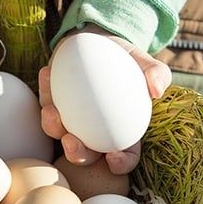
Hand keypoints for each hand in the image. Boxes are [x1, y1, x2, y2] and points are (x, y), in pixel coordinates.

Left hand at [39, 27, 171, 173]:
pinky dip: (45, 90)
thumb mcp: (143, 62)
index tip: (114, 159)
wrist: (99, 40)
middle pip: (86, 154)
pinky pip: (46, 102)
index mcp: (122, 131)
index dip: (121, 163)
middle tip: (71, 141)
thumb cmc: (126, 57)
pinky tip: (46, 73)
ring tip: (51, 111)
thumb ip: (156, 73)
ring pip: (59, 133)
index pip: (125, 156)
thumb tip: (157, 90)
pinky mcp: (53, 104)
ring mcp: (71, 121)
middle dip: (77, 154)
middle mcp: (94, 133)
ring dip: (52, 126)